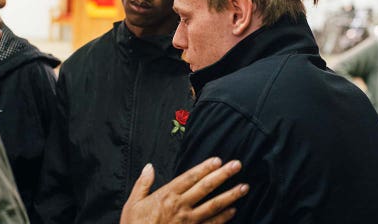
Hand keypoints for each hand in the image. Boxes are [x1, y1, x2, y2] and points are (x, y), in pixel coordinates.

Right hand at [120, 157, 247, 223]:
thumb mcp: (133, 204)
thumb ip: (142, 183)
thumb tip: (149, 166)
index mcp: (166, 195)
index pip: (190, 177)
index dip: (205, 168)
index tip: (218, 160)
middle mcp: (180, 206)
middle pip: (205, 187)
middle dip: (223, 175)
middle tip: (237, 165)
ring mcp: (188, 221)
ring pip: (213, 206)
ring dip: (230, 196)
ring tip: (244, 187)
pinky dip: (223, 218)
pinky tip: (233, 211)